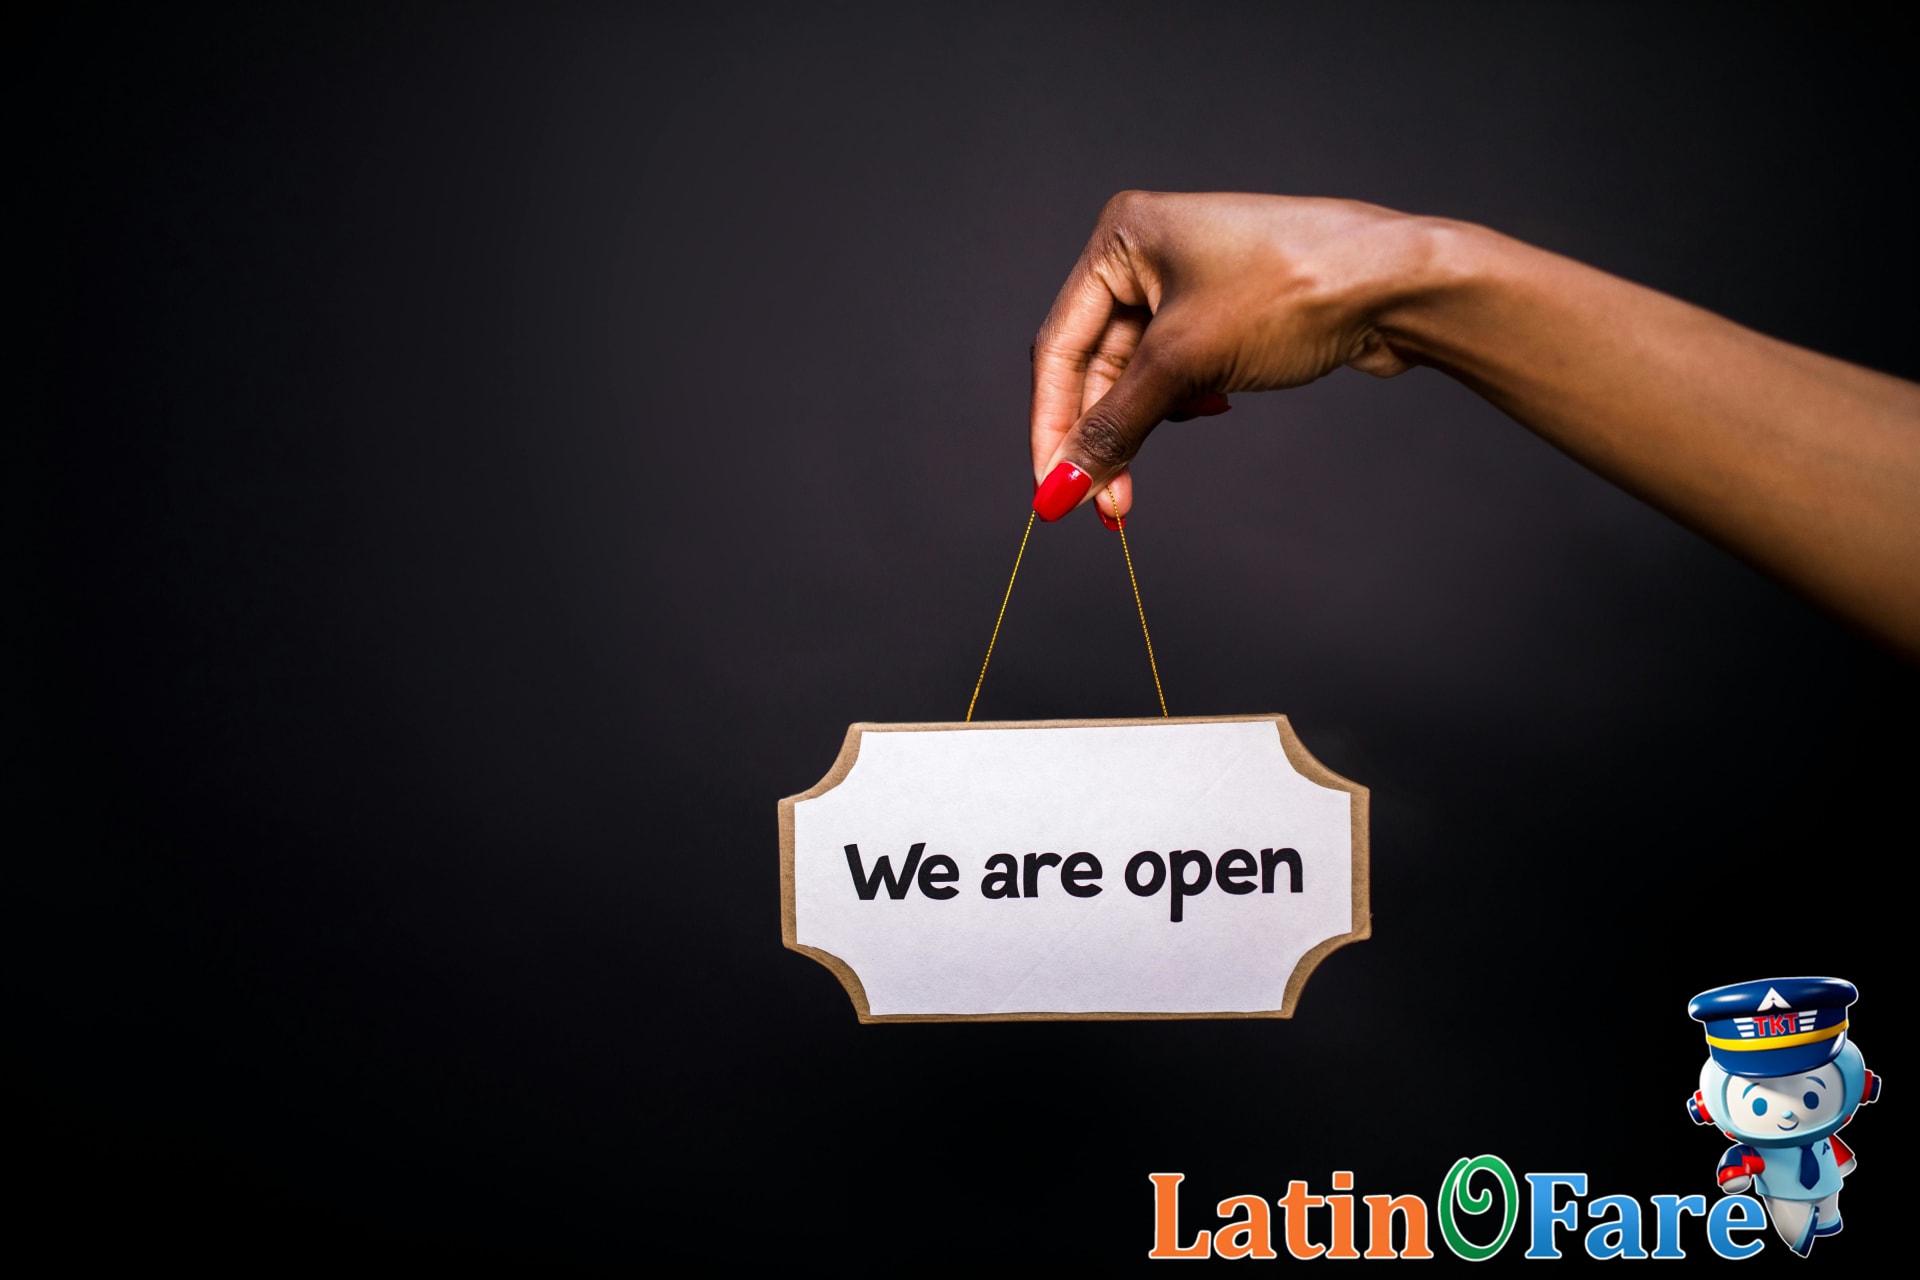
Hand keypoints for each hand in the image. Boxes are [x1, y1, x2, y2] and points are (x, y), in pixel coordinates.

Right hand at [1029, 191, 1428, 523]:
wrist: (1398, 281)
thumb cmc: (1292, 290)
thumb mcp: (1186, 363)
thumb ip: (1115, 427)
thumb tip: (1060, 487)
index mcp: (1122, 237)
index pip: (1060, 346)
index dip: (1050, 425)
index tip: (1048, 493)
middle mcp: (1148, 251)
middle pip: (1096, 365)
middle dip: (1100, 437)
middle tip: (1103, 506)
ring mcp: (1189, 280)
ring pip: (1137, 374)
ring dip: (1141, 428)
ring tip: (1150, 474)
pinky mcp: (1226, 311)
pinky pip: (1176, 370)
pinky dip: (1180, 404)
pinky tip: (1212, 410)